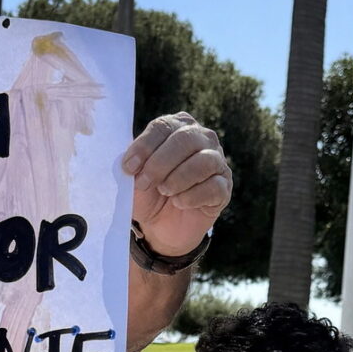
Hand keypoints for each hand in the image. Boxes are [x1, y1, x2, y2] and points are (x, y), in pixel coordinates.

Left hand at [123, 111, 232, 260]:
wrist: (162, 225)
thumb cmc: (148, 193)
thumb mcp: (134, 179)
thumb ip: (132, 167)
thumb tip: (131, 163)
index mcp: (176, 127)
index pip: (163, 126)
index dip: (144, 146)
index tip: (129, 168)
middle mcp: (201, 137)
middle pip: (185, 139)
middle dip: (160, 163)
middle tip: (144, 183)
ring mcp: (217, 161)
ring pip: (204, 161)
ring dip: (178, 178)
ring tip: (164, 191)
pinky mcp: (224, 186)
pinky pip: (213, 186)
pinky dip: (192, 196)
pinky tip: (179, 203)